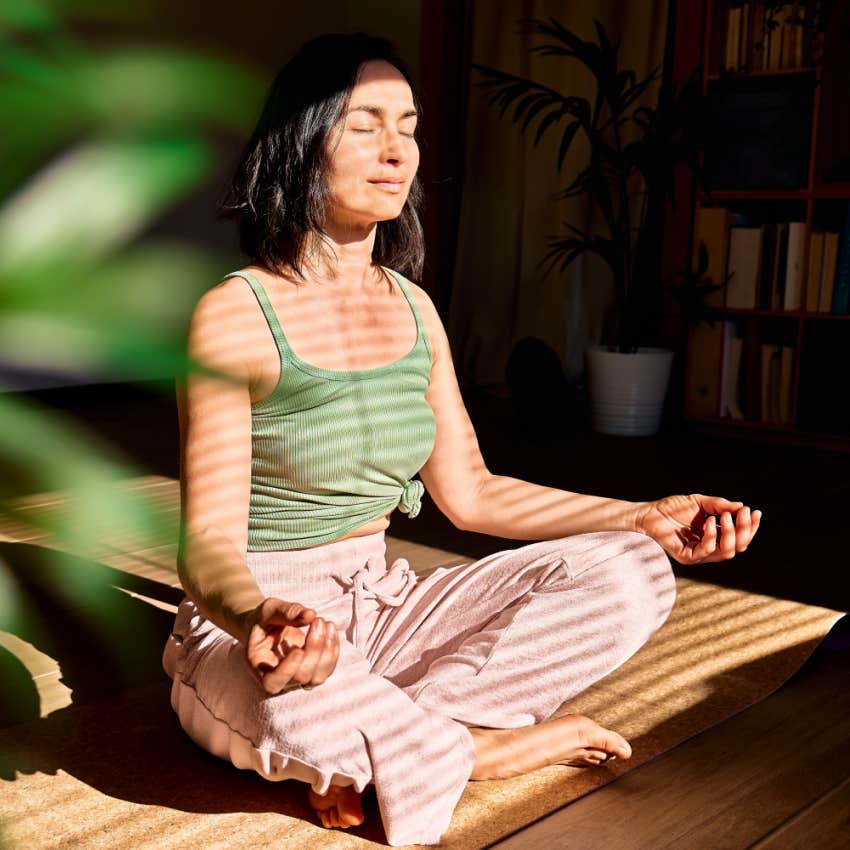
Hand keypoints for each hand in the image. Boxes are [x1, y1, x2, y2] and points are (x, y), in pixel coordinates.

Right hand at [244, 598, 339, 694]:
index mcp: (259, 667)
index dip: (287, 670)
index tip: (298, 649)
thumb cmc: (265, 618)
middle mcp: (279, 679)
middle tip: (318, 620)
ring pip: (318, 677)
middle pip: (301, 677)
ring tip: (328, 624)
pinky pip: (327, 669)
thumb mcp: (269, 609)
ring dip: (327, 651)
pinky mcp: (312, 672)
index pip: (272, 682)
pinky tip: (331, 630)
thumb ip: (286, 612)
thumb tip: (311, 615)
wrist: (269, 624)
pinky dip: (333, 650)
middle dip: (314, 649)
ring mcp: (297, 678)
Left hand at [636, 494, 761, 564]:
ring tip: (724, 516)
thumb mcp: (700, 502)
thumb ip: (720, 505)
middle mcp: (709, 548)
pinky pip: (707, 551)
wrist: (648, 513)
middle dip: (745, 530)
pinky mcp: (687, 557)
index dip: (750, 527)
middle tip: (743, 513)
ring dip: (730, 533)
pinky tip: (708, 522)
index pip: (739, 538)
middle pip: (738, 547)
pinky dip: (712, 535)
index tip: (755, 512)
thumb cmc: (671, 508)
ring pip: (727, 552)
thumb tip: (742, 507)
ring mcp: (699, 554)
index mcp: (714, 537)